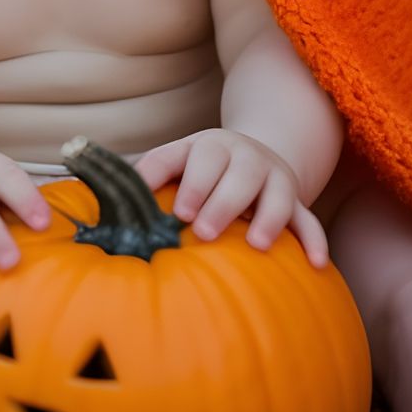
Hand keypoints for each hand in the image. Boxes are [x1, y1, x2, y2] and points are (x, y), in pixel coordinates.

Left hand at [134, 128, 329, 267]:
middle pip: (236, 173)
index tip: (177, 212)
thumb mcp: (174, 163)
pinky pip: (309, 220)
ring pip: (276, 193)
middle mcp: (242, 156)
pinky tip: (314, 264)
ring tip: (253, 244)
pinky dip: (314, 241)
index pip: (196, 157)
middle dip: (220, 201)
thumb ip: (144, 177)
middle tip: (202, 230)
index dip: (189, 182)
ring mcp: (272, 177)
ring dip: (266, 217)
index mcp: (206, 147)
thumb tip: (96, 191)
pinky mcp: (296, 199)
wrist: (253, 153)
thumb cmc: (199, 170)